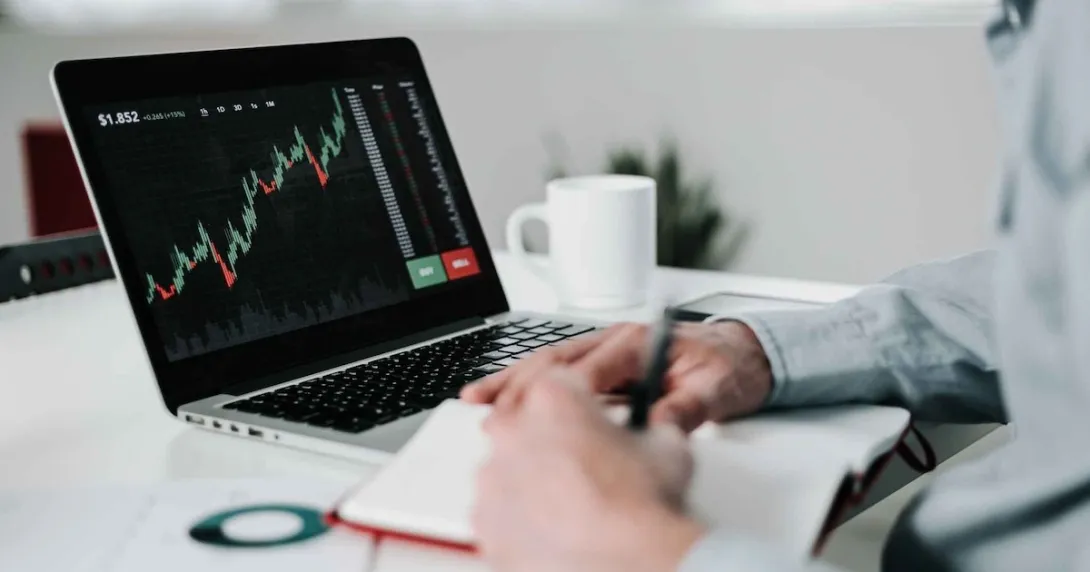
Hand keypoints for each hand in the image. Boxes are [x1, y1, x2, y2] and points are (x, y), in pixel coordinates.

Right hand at [461, 321, 772, 431]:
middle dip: (519, 383)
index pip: (589, 368)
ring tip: (478, 398)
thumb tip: (658, 429)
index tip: (535, 418)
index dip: (559, 394)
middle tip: (488, 408)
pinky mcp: (604, 364)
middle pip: (555, 359)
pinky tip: (506, 397)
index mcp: (638, 341)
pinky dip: (530, 384)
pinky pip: (559, 372)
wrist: (746, 354)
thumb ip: (685, 409)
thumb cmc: (730, 367)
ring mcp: (606, 350)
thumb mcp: (717, 391)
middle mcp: (616, 340)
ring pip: (549, 362)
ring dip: (514, 380)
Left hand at [474, 366, 704, 571]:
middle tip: (582, 466)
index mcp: (553, 397)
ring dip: (531, 482)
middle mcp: (512, 431)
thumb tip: (652, 430)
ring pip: (507, 470)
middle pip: (524, 424)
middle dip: (549, 441)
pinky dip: (519, 521)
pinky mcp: (484, 523)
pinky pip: (498, 514)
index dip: (582, 403)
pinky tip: (555, 531)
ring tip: (572, 506)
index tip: (590, 420)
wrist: (628, 562)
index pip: (559, 382)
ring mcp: (492, 479)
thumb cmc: (643, 505)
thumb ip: (647, 426)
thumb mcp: (666, 444)